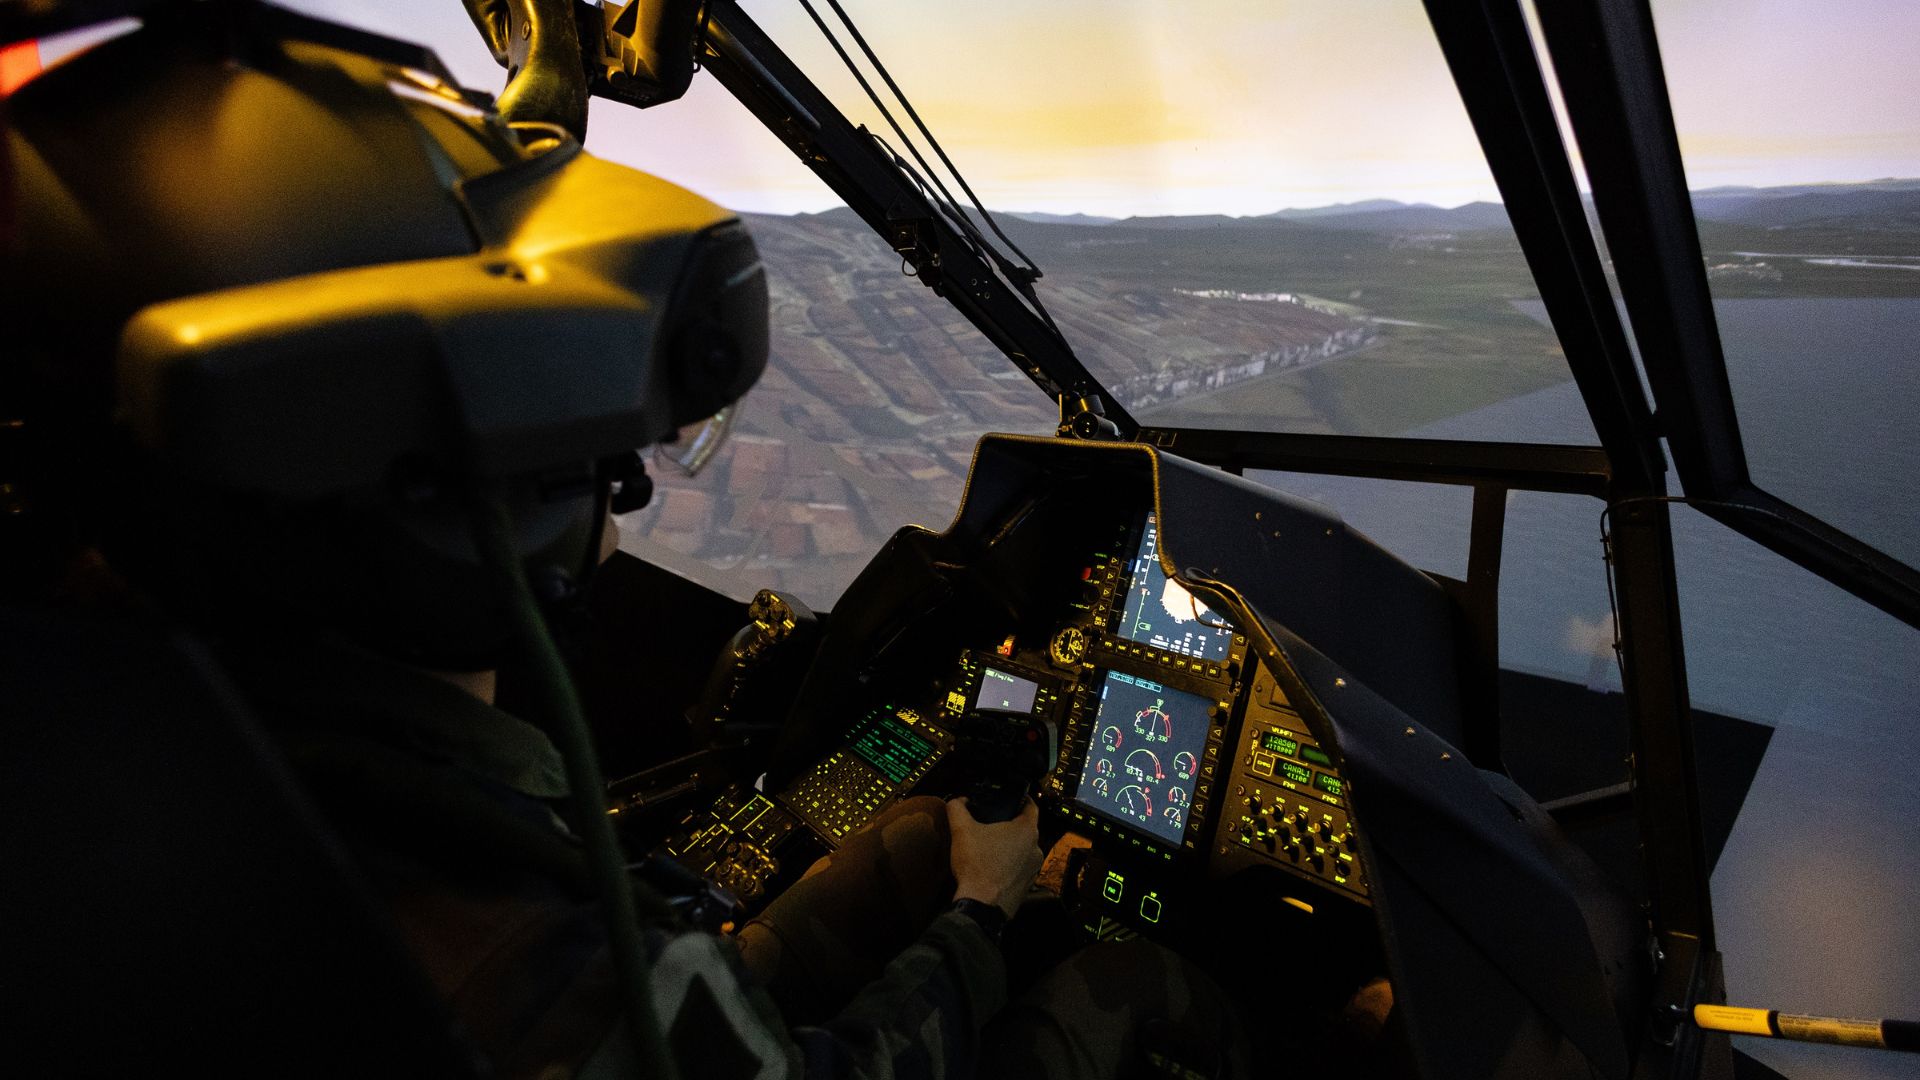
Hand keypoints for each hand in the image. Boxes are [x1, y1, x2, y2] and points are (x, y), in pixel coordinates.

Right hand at [947, 796, 1042, 918]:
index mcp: (1027, 831)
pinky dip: (1008, 866)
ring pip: (1022, 851)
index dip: (1021, 800)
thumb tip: (957, 800)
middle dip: (1009, 826)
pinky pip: (1018, 870)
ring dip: (1009, 848)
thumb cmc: (976, 864)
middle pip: (1025, 830)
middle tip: (991, 824)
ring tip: (989, 848)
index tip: (1012, 798)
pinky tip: (991, 869)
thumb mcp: (961, 831)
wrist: (981, 906)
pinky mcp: (1026, 887)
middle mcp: (1036, 849)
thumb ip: (957, 809)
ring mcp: (1033, 870)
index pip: (1031, 806)